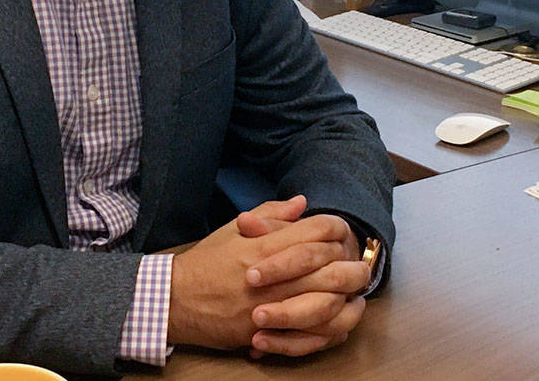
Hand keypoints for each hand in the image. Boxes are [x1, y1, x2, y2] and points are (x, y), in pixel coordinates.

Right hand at [167, 199, 370, 350]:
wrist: (176, 299)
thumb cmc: (207, 262)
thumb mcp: (235, 229)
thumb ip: (271, 214)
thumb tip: (302, 203)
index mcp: (266, 244)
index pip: (318, 231)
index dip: (338, 231)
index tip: (344, 237)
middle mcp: (273, 275)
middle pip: (331, 269)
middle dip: (354, 269)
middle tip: (362, 269)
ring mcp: (271, 306)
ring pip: (327, 304)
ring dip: (348, 301)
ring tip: (356, 297)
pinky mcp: (266, 332)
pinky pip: (309, 335)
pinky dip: (330, 330)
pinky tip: (339, 323)